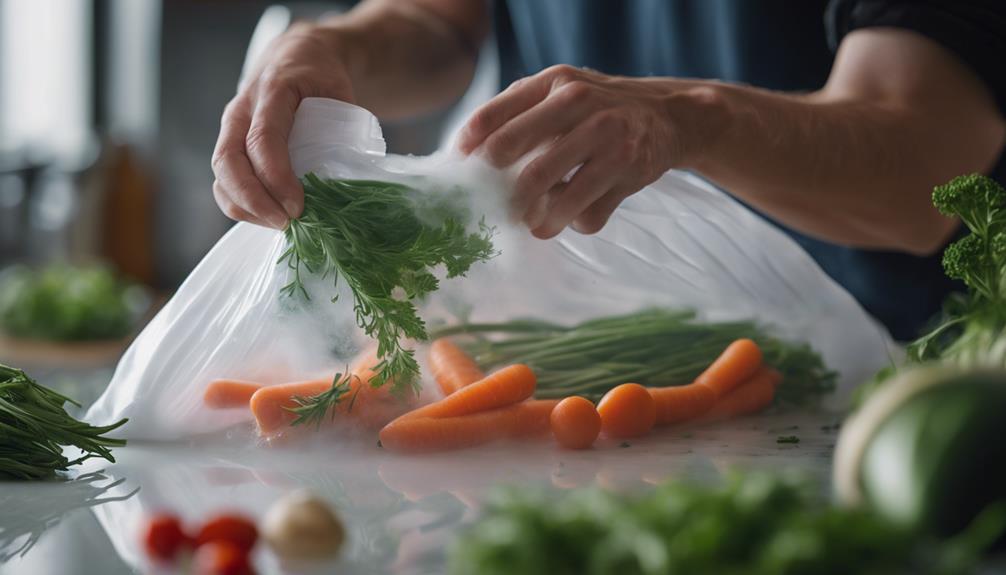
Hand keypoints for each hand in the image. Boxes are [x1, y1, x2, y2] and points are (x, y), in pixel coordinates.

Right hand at [212, 23, 354, 228]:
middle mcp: (242, 109)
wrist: (296, 57)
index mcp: (272, 91)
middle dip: (253, 199)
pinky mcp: (230, 144)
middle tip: (285, 222)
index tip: (297, 206)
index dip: (276, 177)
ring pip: (220, 174)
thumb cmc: (321, 77)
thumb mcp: (339, 90)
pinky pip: (224, 180)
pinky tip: (267, 217)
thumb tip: (348, 179)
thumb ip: (343, 128)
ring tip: (278, 225)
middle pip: (228, 160)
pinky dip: (241, 204)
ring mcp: (230, 127)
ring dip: (245, 207)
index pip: (263, 140)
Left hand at [457, 65, 702, 238]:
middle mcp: (582, 106)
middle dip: (500, 196)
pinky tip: (572, 214)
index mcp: (555, 84)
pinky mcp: (629, 174)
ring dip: (534, 220)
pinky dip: (572, 223)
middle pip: (520, 164)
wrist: (667, 116)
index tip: (460, 175)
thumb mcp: (558, 92)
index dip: (468, 154)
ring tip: (529, 222)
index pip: (493, 120)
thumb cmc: (595, 107)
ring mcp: (609, 141)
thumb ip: (514, 111)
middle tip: (492, 208)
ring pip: (554, 198)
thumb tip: (464, 152)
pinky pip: (587, 216)